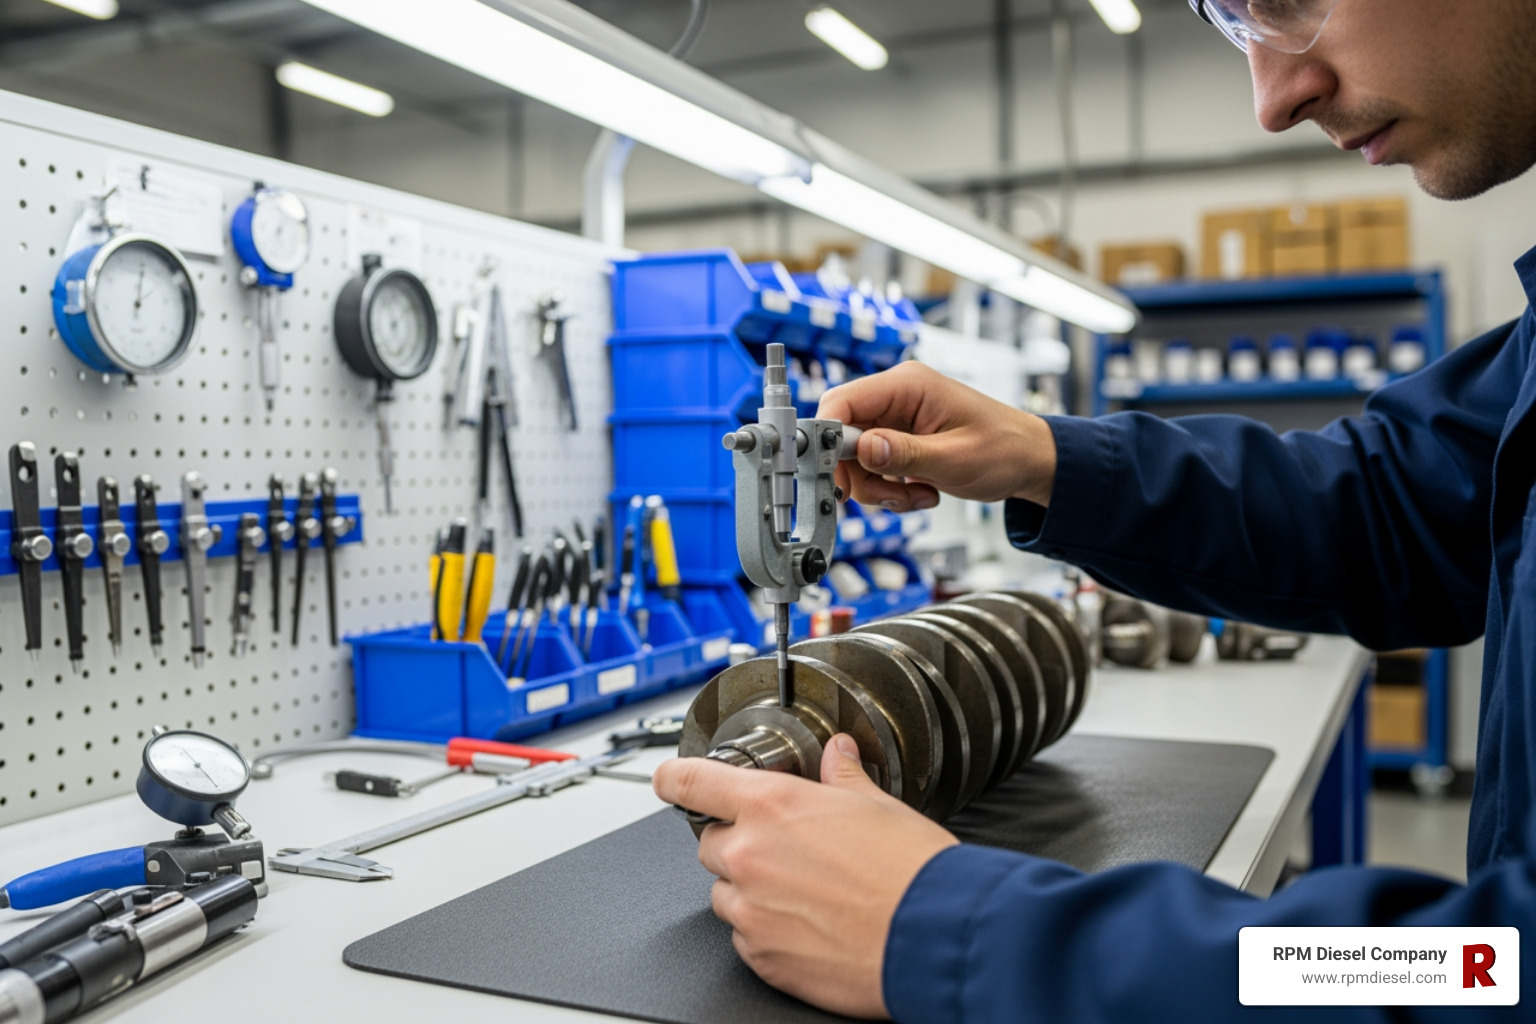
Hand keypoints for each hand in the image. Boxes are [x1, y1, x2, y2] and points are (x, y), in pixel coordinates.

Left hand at [653, 735, 958, 1019]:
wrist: (936, 935)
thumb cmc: (912, 871)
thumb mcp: (878, 804)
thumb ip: (842, 777)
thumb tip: (838, 756)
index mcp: (771, 806)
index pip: (692, 781)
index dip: (674, 777)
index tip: (669, 779)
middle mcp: (749, 856)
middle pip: (711, 843)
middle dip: (739, 842)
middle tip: (788, 851)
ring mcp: (751, 911)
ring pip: (726, 895)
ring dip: (751, 890)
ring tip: (807, 894)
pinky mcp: (763, 958)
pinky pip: (746, 939)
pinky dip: (767, 931)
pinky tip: (811, 926)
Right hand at [817, 361, 1057, 511]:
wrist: (1030, 461)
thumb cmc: (1004, 450)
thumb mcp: (955, 458)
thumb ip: (904, 454)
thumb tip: (862, 449)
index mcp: (907, 385)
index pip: (841, 401)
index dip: (827, 438)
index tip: (833, 475)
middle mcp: (896, 396)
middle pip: (842, 436)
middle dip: (861, 475)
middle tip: (892, 497)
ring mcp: (896, 418)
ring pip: (855, 459)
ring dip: (880, 488)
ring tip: (918, 497)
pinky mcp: (898, 439)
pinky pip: (873, 467)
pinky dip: (890, 489)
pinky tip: (921, 493)